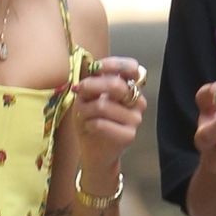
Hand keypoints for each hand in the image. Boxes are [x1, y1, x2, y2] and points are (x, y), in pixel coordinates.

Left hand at [70, 55, 145, 181]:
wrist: (94, 152)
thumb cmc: (91, 121)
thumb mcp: (87, 98)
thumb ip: (91, 83)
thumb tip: (90, 71)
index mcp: (130, 89)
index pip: (132, 68)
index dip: (114, 64)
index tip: (95, 68)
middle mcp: (137, 102)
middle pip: (116, 85)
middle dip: (91, 86)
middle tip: (78, 91)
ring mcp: (135, 119)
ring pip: (104, 105)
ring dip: (85, 109)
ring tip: (82, 115)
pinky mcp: (129, 135)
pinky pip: (102, 123)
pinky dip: (89, 124)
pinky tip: (89, 127)